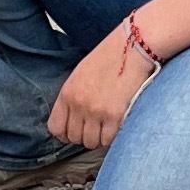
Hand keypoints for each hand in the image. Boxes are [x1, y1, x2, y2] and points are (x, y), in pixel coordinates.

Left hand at [47, 21, 157, 151]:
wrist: (133, 47)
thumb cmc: (110, 58)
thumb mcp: (81, 74)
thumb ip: (74, 96)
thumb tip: (73, 119)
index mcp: (67, 92)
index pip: (55, 128)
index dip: (65, 134)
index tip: (76, 132)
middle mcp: (79, 103)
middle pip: (74, 138)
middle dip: (85, 136)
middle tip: (96, 127)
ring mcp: (96, 111)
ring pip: (91, 142)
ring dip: (100, 138)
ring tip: (108, 126)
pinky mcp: (115, 115)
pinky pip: (109, 140)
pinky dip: (113, 137)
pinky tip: (118, 125)